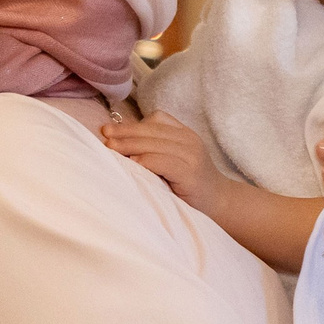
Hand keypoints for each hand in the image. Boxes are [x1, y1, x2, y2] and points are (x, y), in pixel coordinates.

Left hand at [101, 112, 222, 213]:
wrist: (220, 203)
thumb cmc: (190, 184)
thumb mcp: (176, 159)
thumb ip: (157, 148)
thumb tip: (120, 141)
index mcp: (185, 134)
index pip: (157, 120)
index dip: (131, 123)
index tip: (109, 130)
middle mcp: (190, 140)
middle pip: (152, 130)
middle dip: (125, 133)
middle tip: (104, 136)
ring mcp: (191, 156)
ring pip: (154, 143)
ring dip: (130, 145)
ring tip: (111, 149)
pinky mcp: (190, 172)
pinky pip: (162, 161)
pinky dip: (145, 161)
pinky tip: (132, 164)